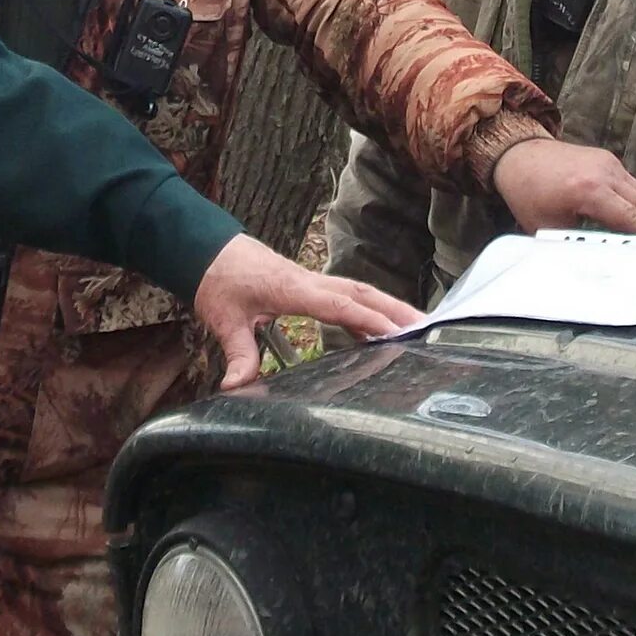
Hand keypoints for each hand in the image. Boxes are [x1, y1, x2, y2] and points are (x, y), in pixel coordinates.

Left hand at [191, 235, 422, 387]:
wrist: (206, 249)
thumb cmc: (217, 280)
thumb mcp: (223, 319)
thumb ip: (237, 353)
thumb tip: (236, 386)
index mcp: (293, 288)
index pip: (340, 304)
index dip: (370, 319)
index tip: (398, 334)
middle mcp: (309, 281)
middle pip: (362, 293)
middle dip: (396, 310)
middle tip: (429, 328)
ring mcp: (311, 280)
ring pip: (359, 291)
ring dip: (388, 307)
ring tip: (419, 327)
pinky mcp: (307, 285)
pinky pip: (346, 295)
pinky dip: (367, 309)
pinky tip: (378, 328)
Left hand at [490, 137, 635, 233]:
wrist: (516, 153)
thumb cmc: (527, 192)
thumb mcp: (547, 226)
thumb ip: (575, 241)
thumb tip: (598, 260)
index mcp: (589, 191)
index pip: (631, 218)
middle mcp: (604, 173)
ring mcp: (608, 163)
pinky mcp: (607, 159)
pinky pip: (631, 184)